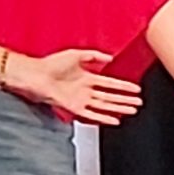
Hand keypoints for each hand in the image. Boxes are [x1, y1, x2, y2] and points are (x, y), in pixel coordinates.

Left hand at [7, 46, 140, 125]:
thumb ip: (94, 56)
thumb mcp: (76, 54)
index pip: (110, 83)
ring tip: (132, 110)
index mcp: (86, 77)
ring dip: (119, 108)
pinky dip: (103, 117)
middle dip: (125, 99)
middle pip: (110, 96)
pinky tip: (114, 120)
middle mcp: (85, 89)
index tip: (136, 88)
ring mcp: (80, 99)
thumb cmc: (50, 63)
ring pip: (104, 105)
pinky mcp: (73, 107)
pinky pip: (91, 114)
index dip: (123, 86)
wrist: (34, 74)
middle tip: (139, 103)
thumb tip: (110, 57)